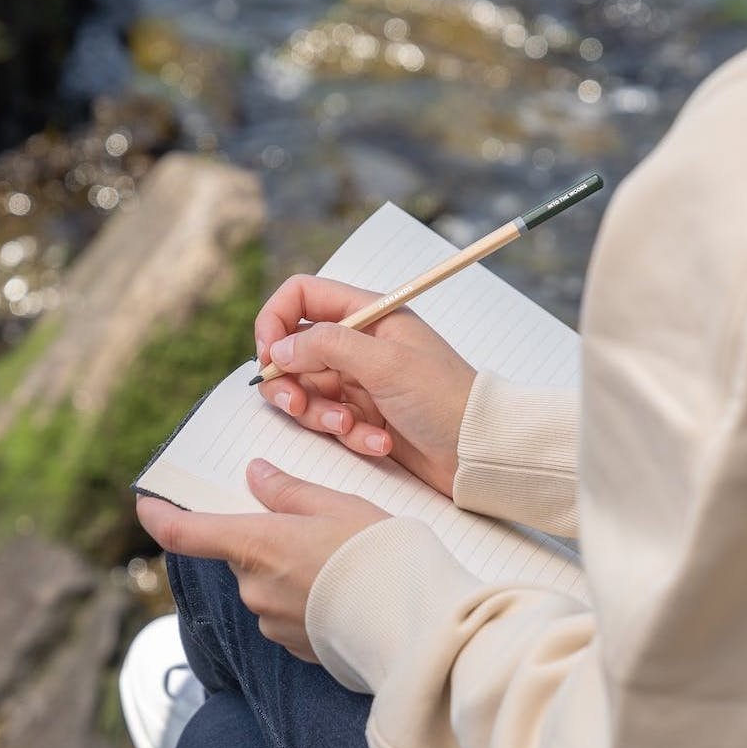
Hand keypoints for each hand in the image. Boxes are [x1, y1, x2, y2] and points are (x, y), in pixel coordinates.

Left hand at [136, 459, 386, 661]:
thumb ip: (288, 491)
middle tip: (311, 525)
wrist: (412, 623)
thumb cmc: (376, 553)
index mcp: (256, 545)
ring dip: (288, 570)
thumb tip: (255, 476)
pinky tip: (342, 591)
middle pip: (240, 555)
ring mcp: (271, 621)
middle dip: (264, 539)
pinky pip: (286, 613)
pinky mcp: (293, 646)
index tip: (146, 503)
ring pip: (264, 584)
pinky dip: (305, 598)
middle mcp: (253, 587)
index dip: (158, 517)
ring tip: (338, 560)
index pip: (184, 533)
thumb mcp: (337, 504)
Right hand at [253, 275, 475, 496]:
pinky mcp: (362, 416)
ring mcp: (359, 381)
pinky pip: (330, 421)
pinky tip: (379, 441)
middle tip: (299, 404)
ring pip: (306, 391)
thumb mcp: (385, 363)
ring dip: (320, 414)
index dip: (275, 322)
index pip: (301, 297)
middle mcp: (359, 343)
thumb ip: (327, 346)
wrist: (478, 450)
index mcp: (368, 314)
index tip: (268, 357)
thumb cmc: (445, 398)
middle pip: (293, 351)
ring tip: (350, 426)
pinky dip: (349, 435)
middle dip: (290, 382)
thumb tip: (279, 349)